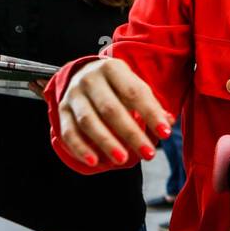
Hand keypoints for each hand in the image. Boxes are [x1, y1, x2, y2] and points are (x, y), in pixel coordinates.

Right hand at [56, 57, 172, 166]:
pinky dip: (81, 148)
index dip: (151, 114)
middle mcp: (90, 79)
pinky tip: (94, 161)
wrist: (83, 75)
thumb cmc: (118, 86)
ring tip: (123, 159)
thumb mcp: (135, 87)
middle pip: (111, 109)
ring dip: (106, 142)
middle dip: (131, 134)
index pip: (134, 92)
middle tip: (149, 154)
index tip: (165, 134)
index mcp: (113, 68)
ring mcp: (73, 95)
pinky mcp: (61, 110)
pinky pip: (69, 132)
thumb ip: (151, 105)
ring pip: (88, 121)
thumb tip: (168, 122)